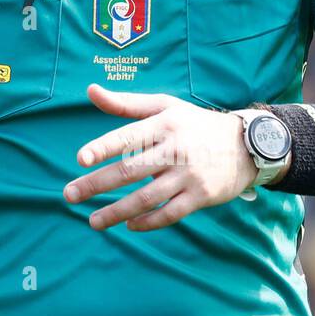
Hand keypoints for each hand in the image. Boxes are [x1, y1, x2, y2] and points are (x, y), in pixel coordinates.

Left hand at [63, 83, 258, 231]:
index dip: (103, 147)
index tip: (80, 159)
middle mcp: (175, 149)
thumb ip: (126, 103)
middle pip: (131, 170)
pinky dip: (148, 222)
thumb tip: (90, 90)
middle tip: (69, 195)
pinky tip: (129, 226)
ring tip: (93, 221)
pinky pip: (170, 213)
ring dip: (117, 211)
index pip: (128, 136)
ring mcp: (189, 175)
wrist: (246, 145)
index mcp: (164, 124)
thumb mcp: (164, 106)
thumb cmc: (194, 124)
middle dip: (97, 184)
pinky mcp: (202, 196)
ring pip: (147, 197)